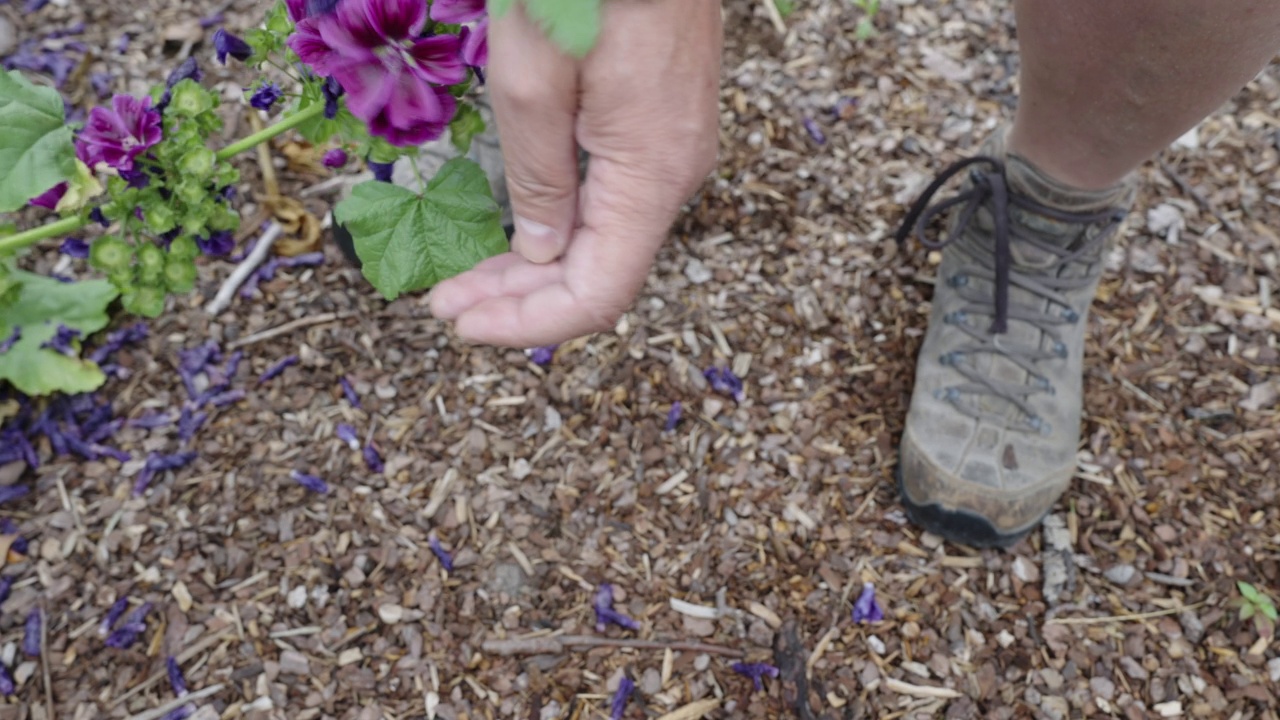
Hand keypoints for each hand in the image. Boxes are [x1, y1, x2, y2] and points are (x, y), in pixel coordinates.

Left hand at [429, 0, 722, 346]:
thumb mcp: (534, 78)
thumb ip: (538, 177)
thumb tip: (540, 250)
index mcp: (650, 174)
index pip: (597, 293)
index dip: (528, 324)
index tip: (459, 323)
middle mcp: (674, 174)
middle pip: (598, 274)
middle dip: (518, 301)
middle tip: (445, 305)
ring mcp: (672, 150)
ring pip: (603, 241)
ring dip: (534, 270)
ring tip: (466, 279)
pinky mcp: (660, 126)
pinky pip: (612, 203)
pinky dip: (559, 229)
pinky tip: (517, 232)